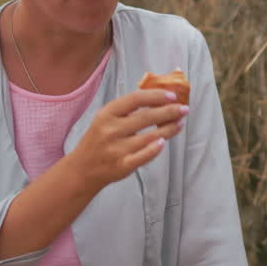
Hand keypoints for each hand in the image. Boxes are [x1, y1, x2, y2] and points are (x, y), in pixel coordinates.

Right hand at [68, 89, 187, 189]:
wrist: (82, 169)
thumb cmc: (99, 140)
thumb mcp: (106, 118)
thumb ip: (128, 108)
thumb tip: (159, 96)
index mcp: (107, 114)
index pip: (136, 99)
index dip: (157, 96)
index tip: (172, 96)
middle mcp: (111, 130)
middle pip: (146, 117)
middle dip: (169, 111)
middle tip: (184, 109)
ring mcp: (117, 149)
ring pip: (150, 136)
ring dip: (169, 129)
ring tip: (180, 123)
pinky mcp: (122, 165)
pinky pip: (145, 155)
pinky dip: (156, 148)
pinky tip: (165, 142)